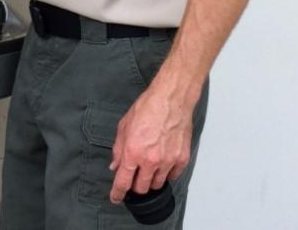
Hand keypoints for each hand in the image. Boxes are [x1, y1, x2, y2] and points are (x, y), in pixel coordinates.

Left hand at [108, 82, 193, 203]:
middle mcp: (150, 160)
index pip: (123, 182)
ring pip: (157, 184)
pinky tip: (163, 164)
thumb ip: (118, 149)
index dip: (117, 193)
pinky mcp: (181, 159)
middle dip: (135, 186)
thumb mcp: (124, 126)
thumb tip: (116, 165)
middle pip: (141, 188)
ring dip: (151, 180)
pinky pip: (173, 176)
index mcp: (133, 152)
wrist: (171, 99)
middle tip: (134, 177)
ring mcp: (168, 161)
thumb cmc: (148, 108)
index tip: (116, 198)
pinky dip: (167, 174)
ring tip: (150, 166)